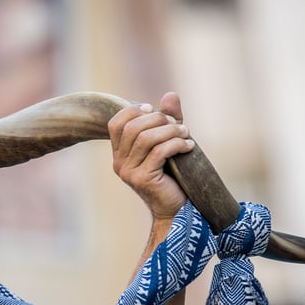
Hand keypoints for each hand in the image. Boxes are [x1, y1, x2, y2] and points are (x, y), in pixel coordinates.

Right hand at [109, 92, 194, 220]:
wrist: (176, 209)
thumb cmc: (172, 176)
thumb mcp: (168, 142)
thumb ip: (167, 119)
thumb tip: (170, 94)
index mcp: (119, 153)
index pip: (115, 123)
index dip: (133, 110)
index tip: (153, 108)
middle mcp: (119, 163)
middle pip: (133, 128)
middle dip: (159, 119)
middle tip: (178, 124)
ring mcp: (129, 172)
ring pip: (147, 138)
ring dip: (171, 131)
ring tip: (186, 134)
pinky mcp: (143, 179)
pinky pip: (159, 152)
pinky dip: (177, 145)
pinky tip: (189, 147)